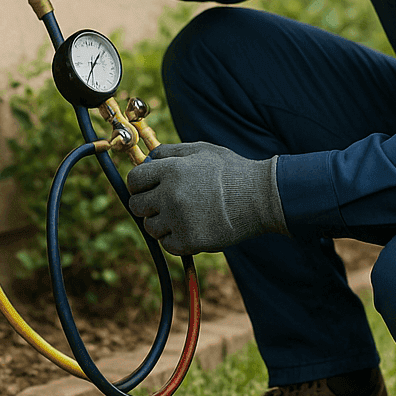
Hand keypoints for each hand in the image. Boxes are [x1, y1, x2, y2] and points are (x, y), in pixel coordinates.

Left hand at [126, 142, 286, 256]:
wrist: (261, 197)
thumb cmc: (232, 172)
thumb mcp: (202, 151)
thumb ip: (171, 152)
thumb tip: (148, 158)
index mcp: (172, 170)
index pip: (134, 180)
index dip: (137, 185)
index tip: (146, 189)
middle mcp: (171, 194)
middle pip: (136, 206)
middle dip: (146, 205)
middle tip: (162, 205)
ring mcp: (179, 219)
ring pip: (150, 227)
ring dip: (162, 223)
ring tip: (183, 216)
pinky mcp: (190, 241)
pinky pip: (167, 244)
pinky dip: (175, 239)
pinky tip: (192, 227)